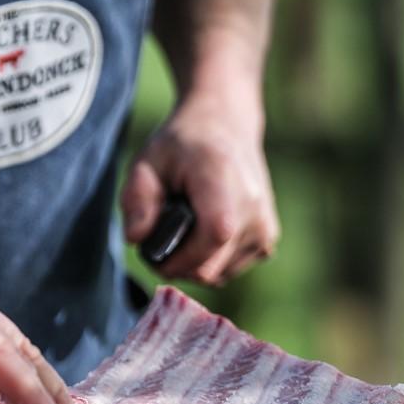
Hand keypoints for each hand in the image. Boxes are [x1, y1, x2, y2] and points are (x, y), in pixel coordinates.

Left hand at [121, 97, 279, 285]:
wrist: (226, 127)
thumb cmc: (182, 146)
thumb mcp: (147, 161)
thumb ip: (136, 199)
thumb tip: (135, 239)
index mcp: (224, 180)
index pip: (213, 235)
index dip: (177, 258)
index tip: (152, 253)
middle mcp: (253, 207)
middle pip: (209, 268)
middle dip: (175, 264)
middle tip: (158, 239)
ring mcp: (264, 228)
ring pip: (216, 276)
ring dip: (192, 263)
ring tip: (183, 229)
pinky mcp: (267, 242)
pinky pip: (228, 271)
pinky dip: (209, 261)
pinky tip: (201, 233)